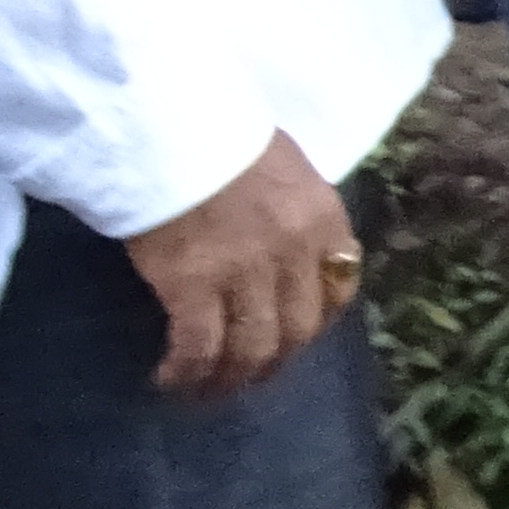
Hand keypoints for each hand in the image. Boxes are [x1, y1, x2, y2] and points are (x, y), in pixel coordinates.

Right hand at [126, 132, 355, 397]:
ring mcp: (245, 271)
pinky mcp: (193, 285)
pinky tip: (171, 377)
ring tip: (206, 387)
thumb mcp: (286, 168)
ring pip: (251, 349)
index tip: (291, 333)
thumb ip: (296, 213)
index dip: (315, 320)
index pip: (340, 288)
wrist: (168, 122)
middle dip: (273, 361)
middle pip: (297, 330)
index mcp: (323, 218)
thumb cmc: (220, 133)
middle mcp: (294, 252)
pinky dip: (187, 371)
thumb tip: (287, 250)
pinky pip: (199, 348)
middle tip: (246, 372)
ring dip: (230, 377)